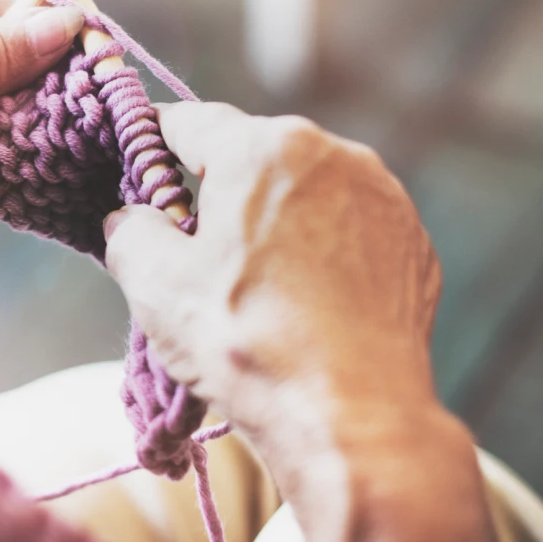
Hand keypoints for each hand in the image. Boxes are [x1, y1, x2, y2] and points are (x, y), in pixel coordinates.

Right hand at [104, 104, 523, 541]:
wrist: (354, 418)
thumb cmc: (248, 344)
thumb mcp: (155, 285)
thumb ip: (130, 231)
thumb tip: (130, 219)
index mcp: (264, 146)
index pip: (189, 123)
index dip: (151, 142)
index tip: (135, 164)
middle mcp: (332, 153)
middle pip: (251, 156)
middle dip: (217, 192)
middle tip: (189, 249)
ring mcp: (382, 197)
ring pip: (304, 192)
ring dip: (273, 221)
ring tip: (253, 287)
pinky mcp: (412, 243)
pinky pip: (348, 230)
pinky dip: (320, 253)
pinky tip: (303, 303)